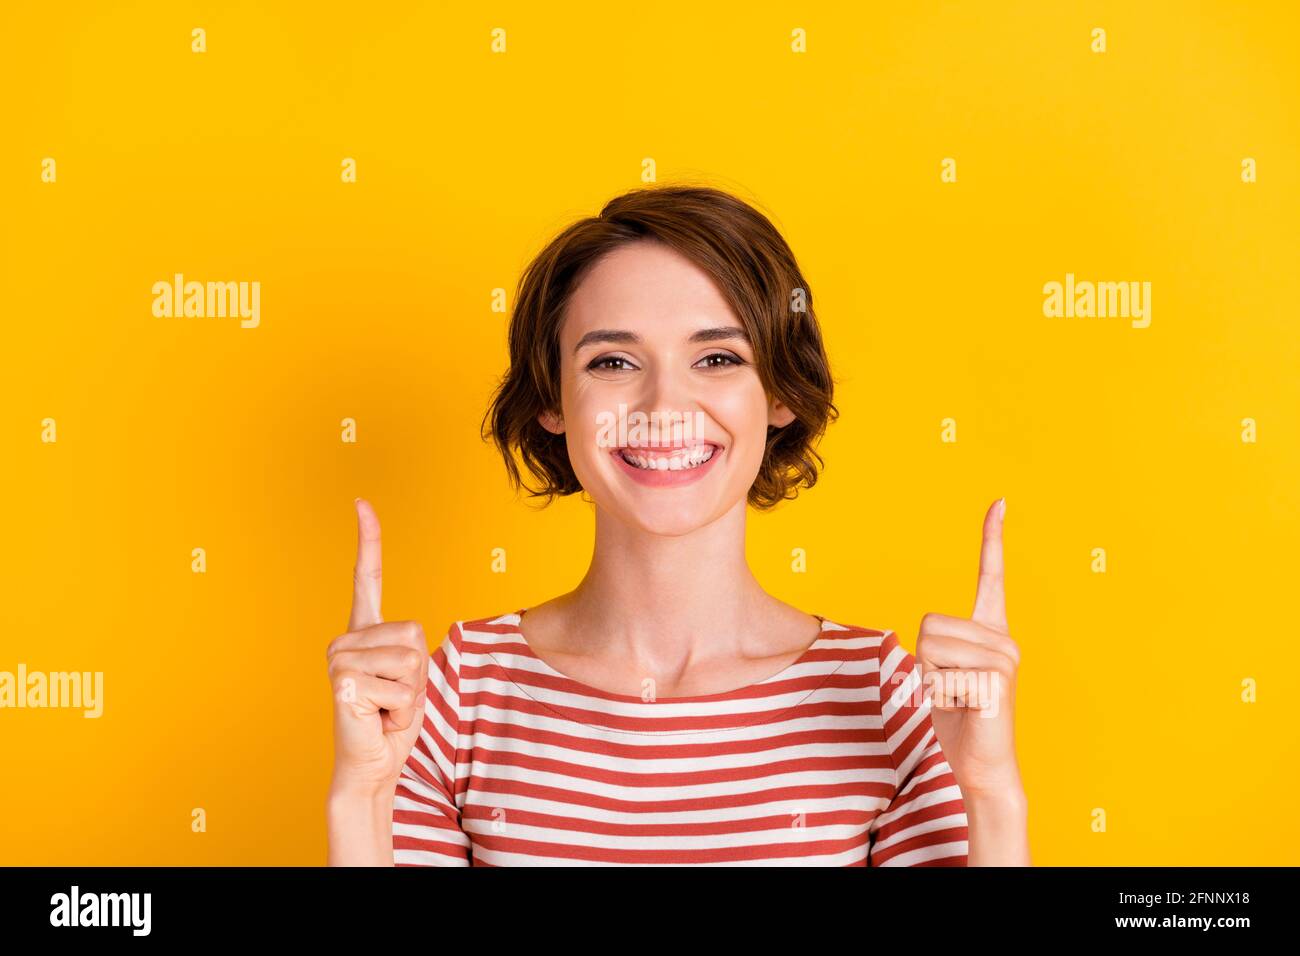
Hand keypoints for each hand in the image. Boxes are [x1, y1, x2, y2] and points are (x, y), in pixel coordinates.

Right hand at [326, 498, 428, 798]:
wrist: (371, 764)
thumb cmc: (391, 721)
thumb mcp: (410, 678)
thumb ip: (408, 651)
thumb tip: (409, 642)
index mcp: (362, 632)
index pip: (364, 576)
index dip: (367, 539)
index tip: (361, 502)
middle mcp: (345, 640)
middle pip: (415, 635)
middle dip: (419, 674)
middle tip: (395, 697)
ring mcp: (339, 660)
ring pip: (410, 662)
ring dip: (411, 695)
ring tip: (386, 708)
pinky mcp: (344, 684)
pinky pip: (401, 689)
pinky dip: (401, 711)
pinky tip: (378, 719)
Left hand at [915, 498, 1023, 799]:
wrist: (982, 764)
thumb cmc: (958, 719)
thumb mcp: (941, 673)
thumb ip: (937, 647)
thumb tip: (925, 633)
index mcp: (990, 631)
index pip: (991, 576)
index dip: (992, 538)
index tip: (998, 501)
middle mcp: (1003, 637)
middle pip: (928, 624)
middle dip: (923, 660)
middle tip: (948, 687)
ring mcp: (1004, 656)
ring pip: (930, 646)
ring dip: (931, 678)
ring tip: (957, 698)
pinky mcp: (997, 678)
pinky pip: (940, 672)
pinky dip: (939, 695)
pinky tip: (964, 709)